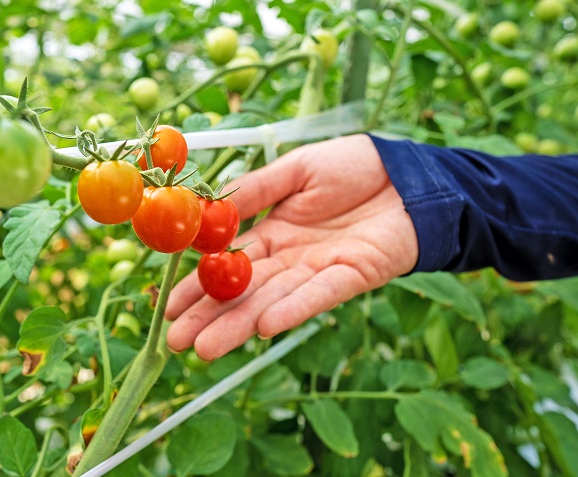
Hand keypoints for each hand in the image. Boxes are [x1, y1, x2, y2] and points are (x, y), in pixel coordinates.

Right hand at [165, 134, 418, 359]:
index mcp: (274, 232)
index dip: (198, 285)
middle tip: (175, 341)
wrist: (410, 173)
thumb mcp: (297, 169)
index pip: (227, 264)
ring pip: (273, 301)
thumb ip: (258, 189)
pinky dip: (292, 310)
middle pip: (244, 292)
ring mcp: (320, 270)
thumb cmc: (354, 166)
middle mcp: (292, 258)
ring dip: (240, 325)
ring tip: (205, 348)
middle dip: (209, 317)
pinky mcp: (353, 276)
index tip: (167, 305)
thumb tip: (211, 207)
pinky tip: (263, 328)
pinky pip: (318, 296)